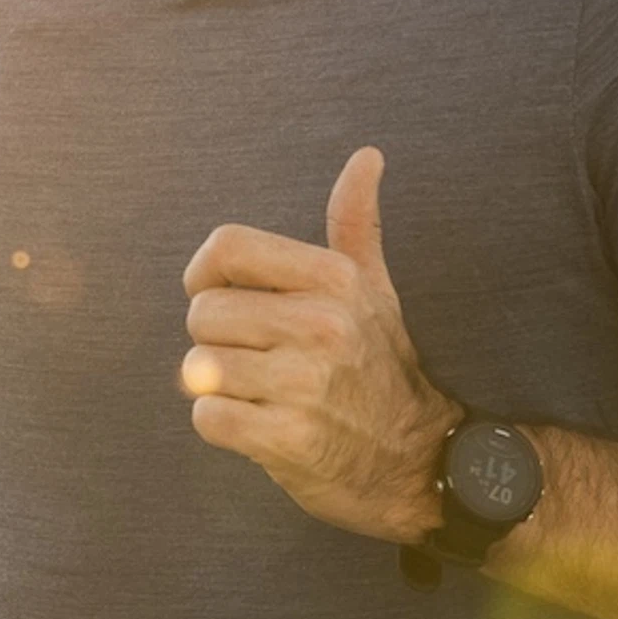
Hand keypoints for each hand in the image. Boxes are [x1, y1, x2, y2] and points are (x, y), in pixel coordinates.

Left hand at [179, 146, 458, 544]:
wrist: (418, 463)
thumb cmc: (381, 368)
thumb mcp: (374, 290)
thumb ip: (355, 224)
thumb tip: (367, 156)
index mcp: (335, 279)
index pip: (225, 247)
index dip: (205, 276)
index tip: (223, 298)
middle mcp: (321, 325)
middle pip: (202, 313)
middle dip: (216, 341)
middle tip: (260, 361)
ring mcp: (305, 383)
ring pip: (199, 369)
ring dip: (219, 388)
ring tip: (264, 394)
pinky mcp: (288, 439)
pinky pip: (208, 417)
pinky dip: (222, 426)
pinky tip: (261, 427)